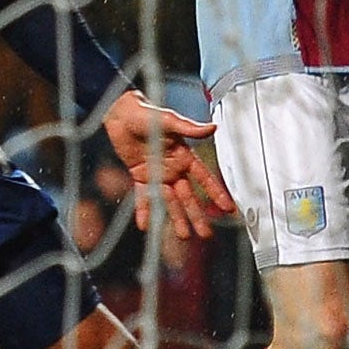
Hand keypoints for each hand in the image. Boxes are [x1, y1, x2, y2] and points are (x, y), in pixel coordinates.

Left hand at [100, 90, 235, 240]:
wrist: (119, 112)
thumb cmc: (146, 113)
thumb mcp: (169, 120)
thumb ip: (189, 128)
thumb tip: (213, 127)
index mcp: (184, 156)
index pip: (204, 179)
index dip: (216, 193)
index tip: (228, 209)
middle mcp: (173, 168)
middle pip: (187, 196)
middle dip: (197, 215)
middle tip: (205, 234)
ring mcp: (157, 174)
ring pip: (169, 201)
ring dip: (175, 218)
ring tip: (182, 236)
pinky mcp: (140, 176)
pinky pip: (143, 197)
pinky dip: (144, 210)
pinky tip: (146, 225)